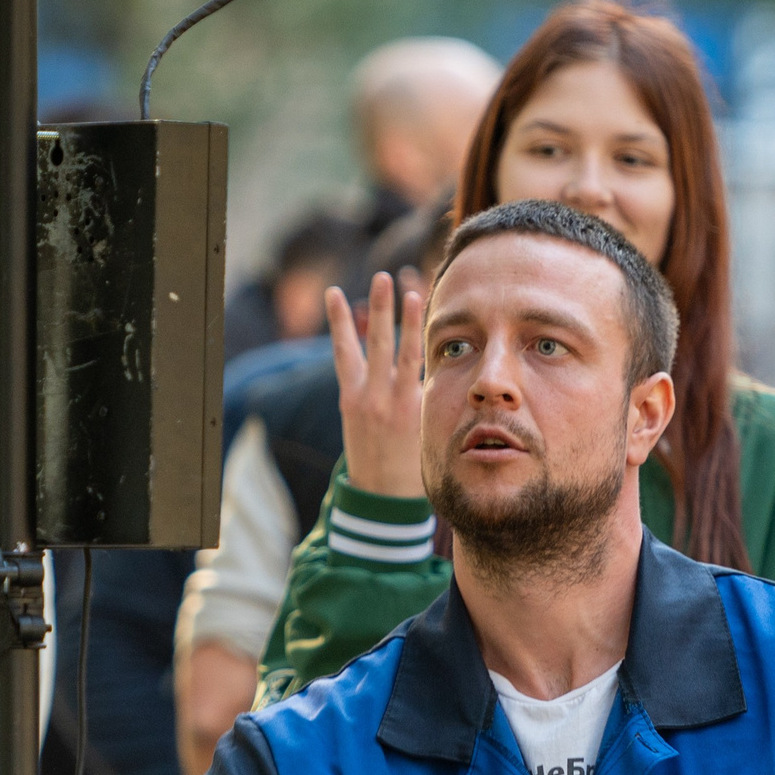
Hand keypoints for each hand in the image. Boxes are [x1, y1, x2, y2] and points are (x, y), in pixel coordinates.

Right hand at [325, 269, 425, 498]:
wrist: (381, 496)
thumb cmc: (375, 458)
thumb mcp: (359, 424)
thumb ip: (367, 393)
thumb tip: (380, 366)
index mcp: (350, 396)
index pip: (342, 349)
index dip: (338, 320)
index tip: (334, 292)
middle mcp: (369, 394)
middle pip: (372, 341)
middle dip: (378, 308)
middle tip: (383, 277)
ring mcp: (392, 402)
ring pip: (400, 353)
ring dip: (405, 320)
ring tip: (410, 291)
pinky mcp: (415, 412)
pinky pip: (424, 376)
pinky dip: (430, 354)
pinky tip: (439, 334)